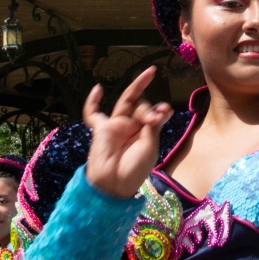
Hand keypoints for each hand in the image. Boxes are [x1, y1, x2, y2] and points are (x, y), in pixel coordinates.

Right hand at [84, 67, 172, 198]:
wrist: (114, 184)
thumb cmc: (135, 169)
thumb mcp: (150, 146)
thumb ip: (153, 126)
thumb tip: (165, 107)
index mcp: (146, 133)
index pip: (153, 113)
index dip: (159, 109)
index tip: (166, 110)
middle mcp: (132, 127)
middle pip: (141, 105)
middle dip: (148, 107)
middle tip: (152, 117)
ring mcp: (116, 126)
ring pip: (126, 102)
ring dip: (137, 90)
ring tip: (149, 75)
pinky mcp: (101, 129)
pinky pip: (93, 113)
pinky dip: (93, 101)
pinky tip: (98, 88)